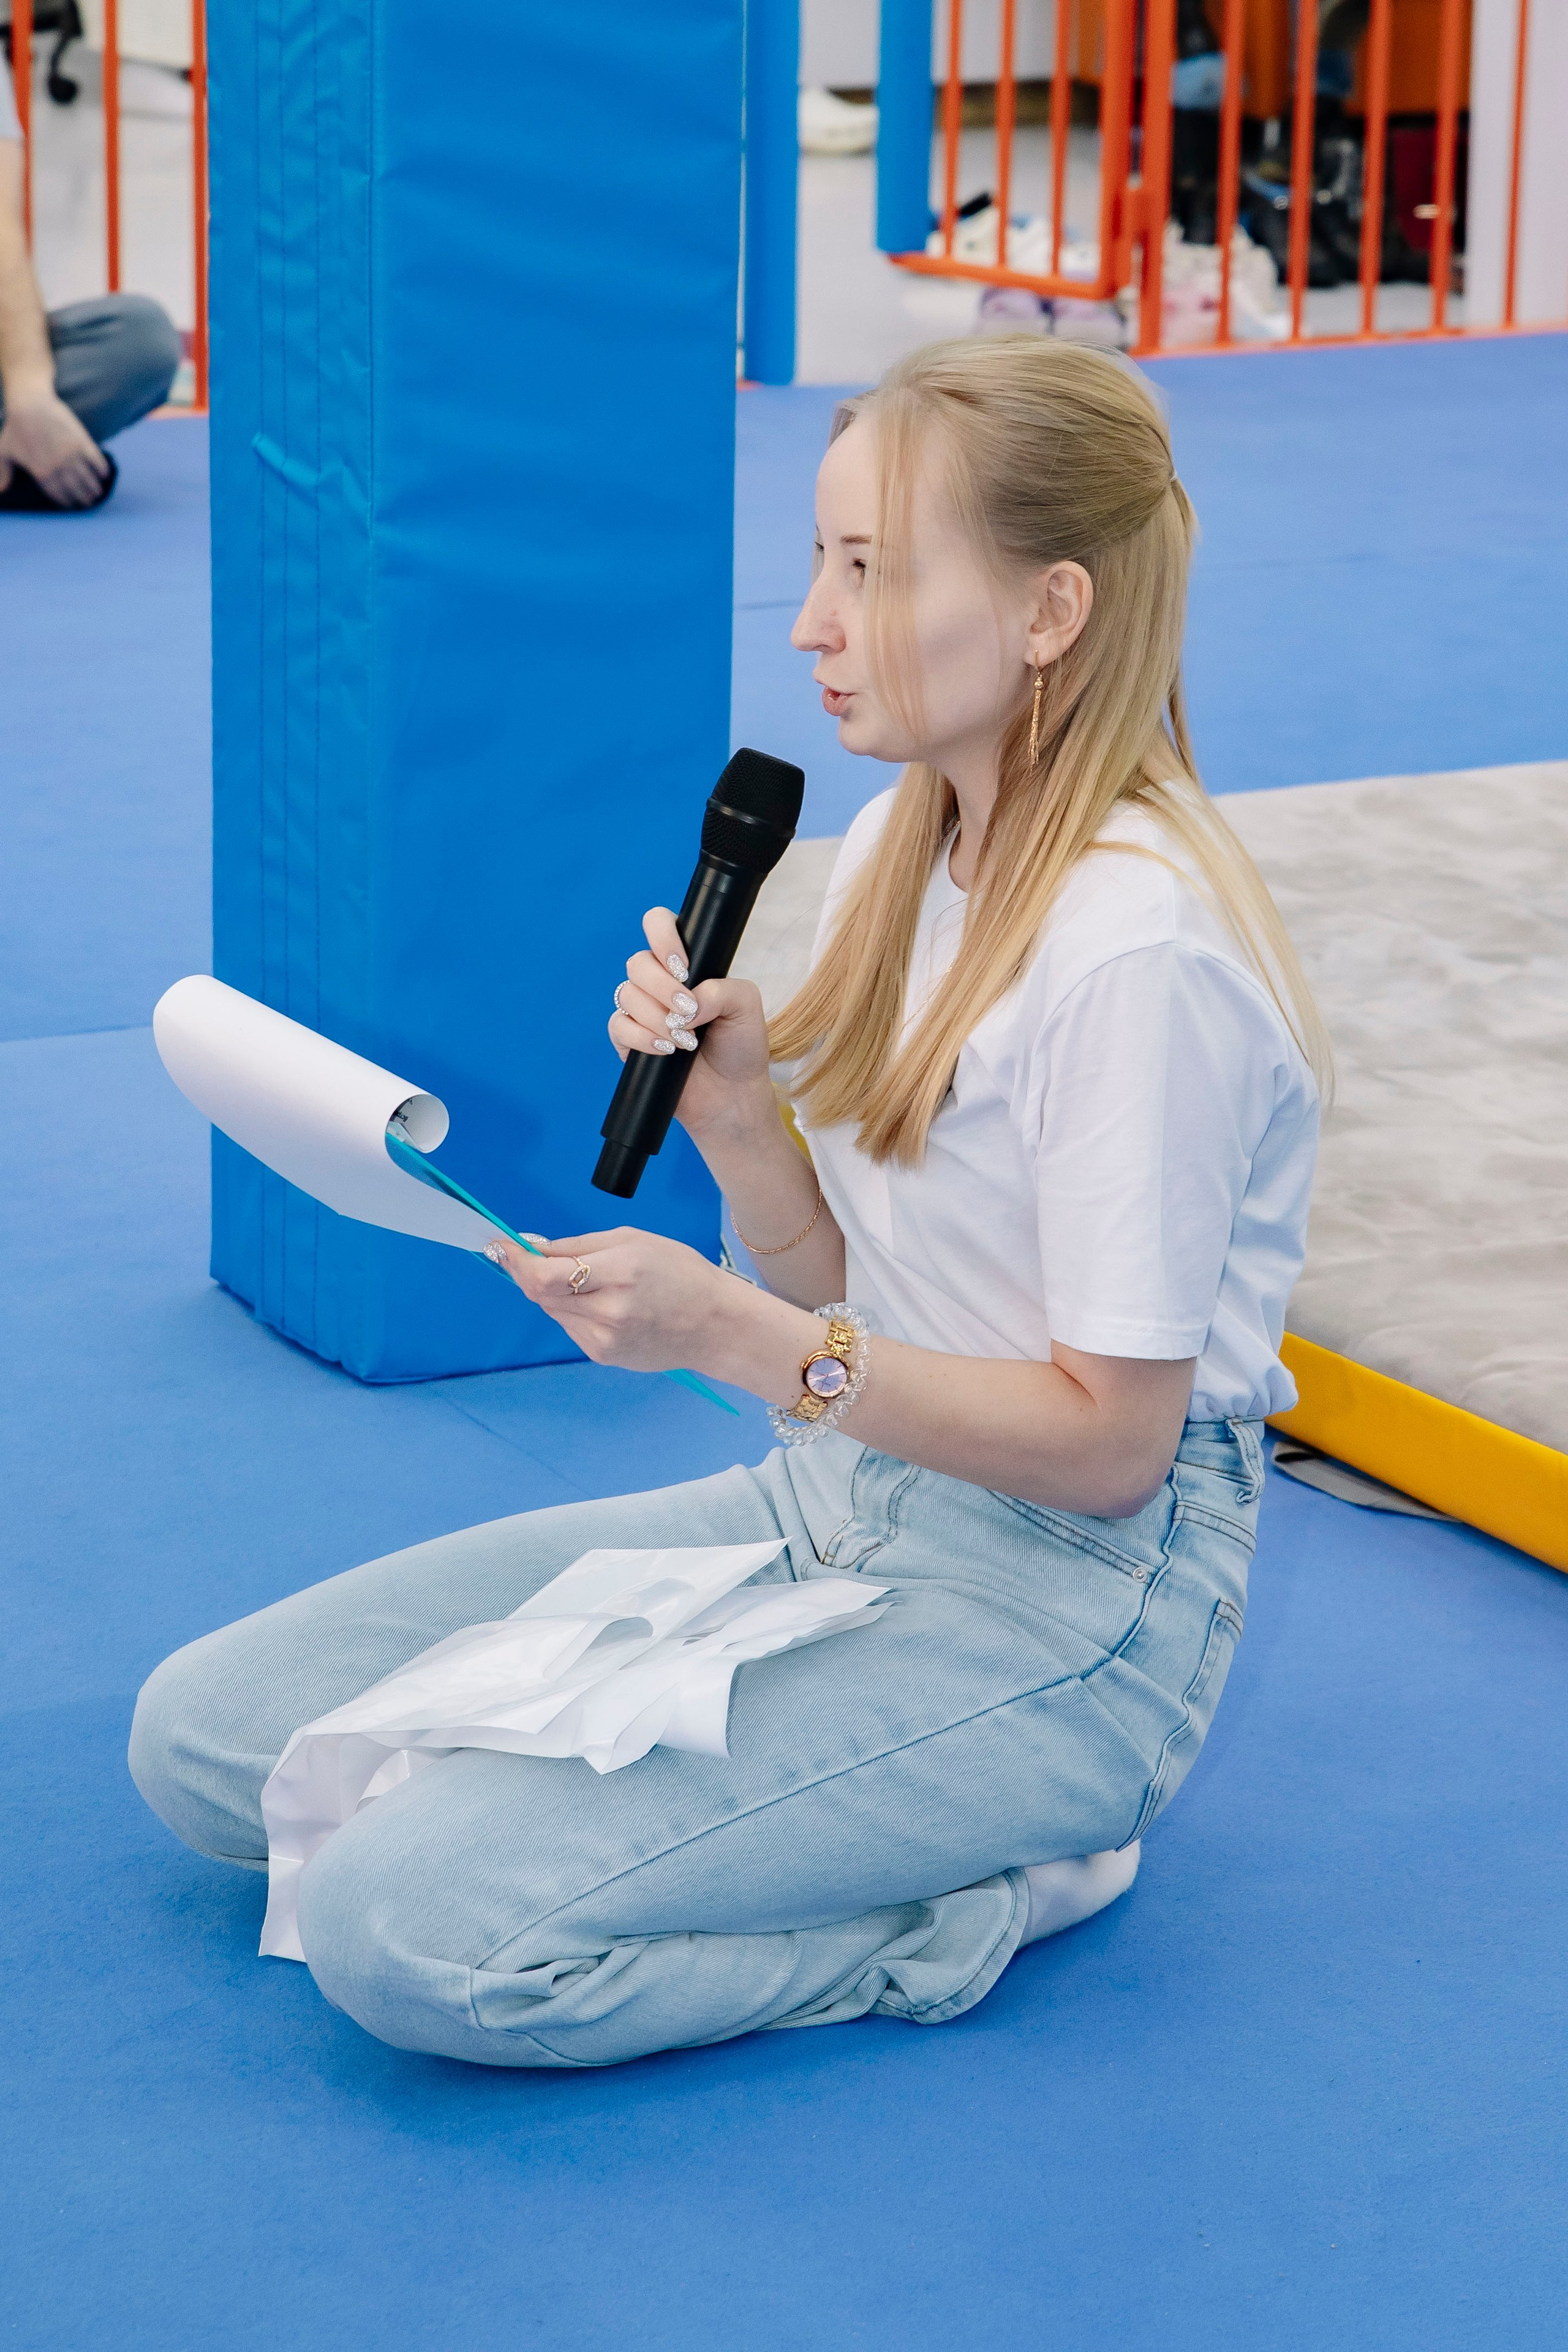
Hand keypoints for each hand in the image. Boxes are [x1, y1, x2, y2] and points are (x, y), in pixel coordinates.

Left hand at [0, 390, 109, 506]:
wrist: (30, 405)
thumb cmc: (15, 426)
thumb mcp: (3, 450)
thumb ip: (3, 471)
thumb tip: (1, 490)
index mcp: (41, 473)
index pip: (58, 494)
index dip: (67, 501)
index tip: (73, 505)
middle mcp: (59, 469)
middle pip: (76, 489)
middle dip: (83, 498)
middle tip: (88, 501)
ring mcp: (72, 456)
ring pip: (87, 478)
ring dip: (94, 487)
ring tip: (98, 492)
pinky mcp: (82, 442)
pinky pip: (95, 460)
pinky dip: (101, 468)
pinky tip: (104, 473)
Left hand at [488, 1225, 739, 1373]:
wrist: (715, 1326)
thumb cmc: (680, 1274)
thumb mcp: (633, 1240)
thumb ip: (578, 1245)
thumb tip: (533, 1247)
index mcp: (619, 1273)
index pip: (544, 1276)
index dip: (515, 1262)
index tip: (501, 1247)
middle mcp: (608, 1311)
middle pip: (540, 1294)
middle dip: (530, 1272)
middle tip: (534, 1256)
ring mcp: (603, 1340)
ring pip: (552, 1310)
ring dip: (554, 1292)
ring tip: (589, 1281)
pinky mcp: (602, 1355)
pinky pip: (570, 1326)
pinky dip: (573, 1310)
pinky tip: (603, 1304)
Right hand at [609, 906, 775, 1143]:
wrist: (732, 1094)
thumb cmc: (740, 1046)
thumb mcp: (746, 1006)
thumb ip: (721, 989)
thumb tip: (687, 1001)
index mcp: (686, 963)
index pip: (658, 924)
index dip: (663, 935)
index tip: (683, 966)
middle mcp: (659, 982)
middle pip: (638, 962)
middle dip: (662, 987)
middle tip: (688, 1012)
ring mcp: (640, 1010)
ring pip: (627, 994)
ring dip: (658, 1018)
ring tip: (686, 1041)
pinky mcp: (628, 1040)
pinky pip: (619, 1026)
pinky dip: (642, 1037)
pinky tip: (666, 1050)